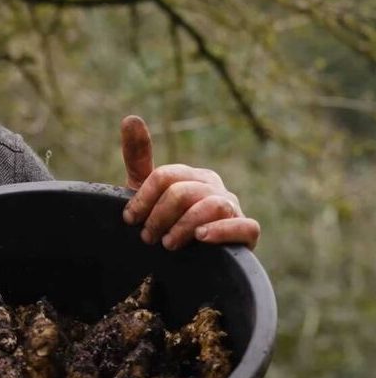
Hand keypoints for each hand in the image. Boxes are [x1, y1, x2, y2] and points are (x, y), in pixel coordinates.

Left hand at [120, 115, 259, 250]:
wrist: (188, 260)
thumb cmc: (166, 222)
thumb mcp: (146, 189)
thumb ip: (139, 156)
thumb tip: (130, 117)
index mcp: (193, 176)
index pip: (165, 177)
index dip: (142, 198)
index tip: (129, 219)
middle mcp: (215, 188)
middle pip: (183, 192)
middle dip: (159, 216)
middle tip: (147, 238)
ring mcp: (233, 209)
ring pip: (211, 206)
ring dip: (183, 226)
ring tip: (168, 243)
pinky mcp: (247, 233)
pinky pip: (245, 226)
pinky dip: (222, 230)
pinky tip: (201, 238)